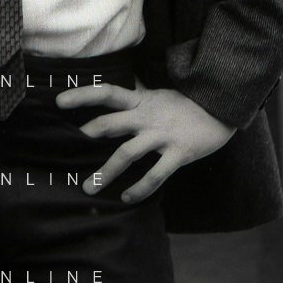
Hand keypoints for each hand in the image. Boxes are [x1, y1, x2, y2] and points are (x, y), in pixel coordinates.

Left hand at [55, 78, 234, 202]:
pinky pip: (156, 174)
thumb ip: (137, 93)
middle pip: (111, 123)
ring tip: (88, 187)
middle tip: (66, 147)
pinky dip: (141, 187)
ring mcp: (162, 136)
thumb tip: (117, 84)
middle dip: (88, 134)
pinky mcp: (179, 154)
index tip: (59, 102)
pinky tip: (127, 197)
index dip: (82, 96)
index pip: (106, 93)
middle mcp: (147, 117)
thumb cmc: (186, 103)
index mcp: (140, 100)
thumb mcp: (158, 94)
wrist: (224, 110)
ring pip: (128, 153)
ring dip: (106, 172)